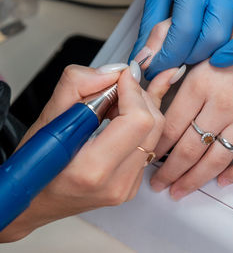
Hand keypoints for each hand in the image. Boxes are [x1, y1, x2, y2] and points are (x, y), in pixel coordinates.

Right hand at [0, 63, 182, 241]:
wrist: (36, 200)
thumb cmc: (36, 165)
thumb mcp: (48, 119)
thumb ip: (77, 87)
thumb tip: (112, 73)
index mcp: (93, 169)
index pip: (138, 120)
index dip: (133, 91)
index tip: (122, 76)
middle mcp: (117, 182)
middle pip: (153, 125)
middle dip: (138, 97)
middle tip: (117, 89)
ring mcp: (128, 187)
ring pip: (156, 134)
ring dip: (141, 110)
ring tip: (116, 104)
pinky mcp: (133, 186)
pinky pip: (150, 146)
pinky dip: (141, 125)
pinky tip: (123, 118)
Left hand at [140, 0, 232, 199]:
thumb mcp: (202, 40)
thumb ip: (172, 59)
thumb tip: (145, 81)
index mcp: (200, 82)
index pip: (171, 126)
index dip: (156, 147)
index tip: (148, 158)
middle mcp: (223, 104)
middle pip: (190, 149)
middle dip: (170, 172)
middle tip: (160, 186)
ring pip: (218, 159)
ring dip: (196, 179)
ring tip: (182, 191)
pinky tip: (224, 182)